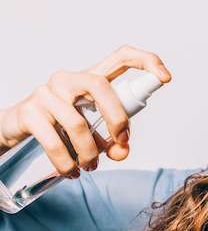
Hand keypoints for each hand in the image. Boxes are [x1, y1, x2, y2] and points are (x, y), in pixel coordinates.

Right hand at [0, 45, 171, 176]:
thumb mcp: (93, 133)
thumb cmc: (61, 127)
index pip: (121, 58)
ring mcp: (46, 93)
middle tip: (121, 146)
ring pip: (78, 124)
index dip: (146, 61)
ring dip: (90, 154)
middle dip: (118, 120)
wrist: (18, 129)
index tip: (165, 78)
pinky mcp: (30, 112)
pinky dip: (67, 164)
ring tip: (90, 167)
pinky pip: (55, 143)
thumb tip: (122, 152)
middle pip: (101, 87)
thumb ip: (114, 141)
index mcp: (89, 80)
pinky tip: (71, 172)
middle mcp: (68, 79)